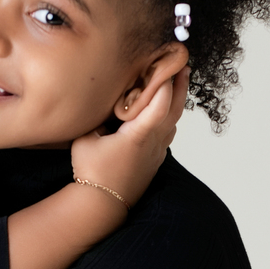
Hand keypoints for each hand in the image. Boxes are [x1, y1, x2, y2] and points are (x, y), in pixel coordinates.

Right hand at [70, 67, 188, 210]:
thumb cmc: (91, 172)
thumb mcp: (86, 139)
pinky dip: (169, 118)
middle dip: (180, 86)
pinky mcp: (154, 161)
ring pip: (173, 122)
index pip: (159, 102)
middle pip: (175, 109)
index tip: (166, 63)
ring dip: (176, 102)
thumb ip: (97, 118)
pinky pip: (167, 134)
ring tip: (176, 85)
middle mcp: (153, 142)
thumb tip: (104, 104)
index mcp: (138, 134)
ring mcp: (156, 153)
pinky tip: (164, 113)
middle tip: (183, 65)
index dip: (164, 81)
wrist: (102, 205)